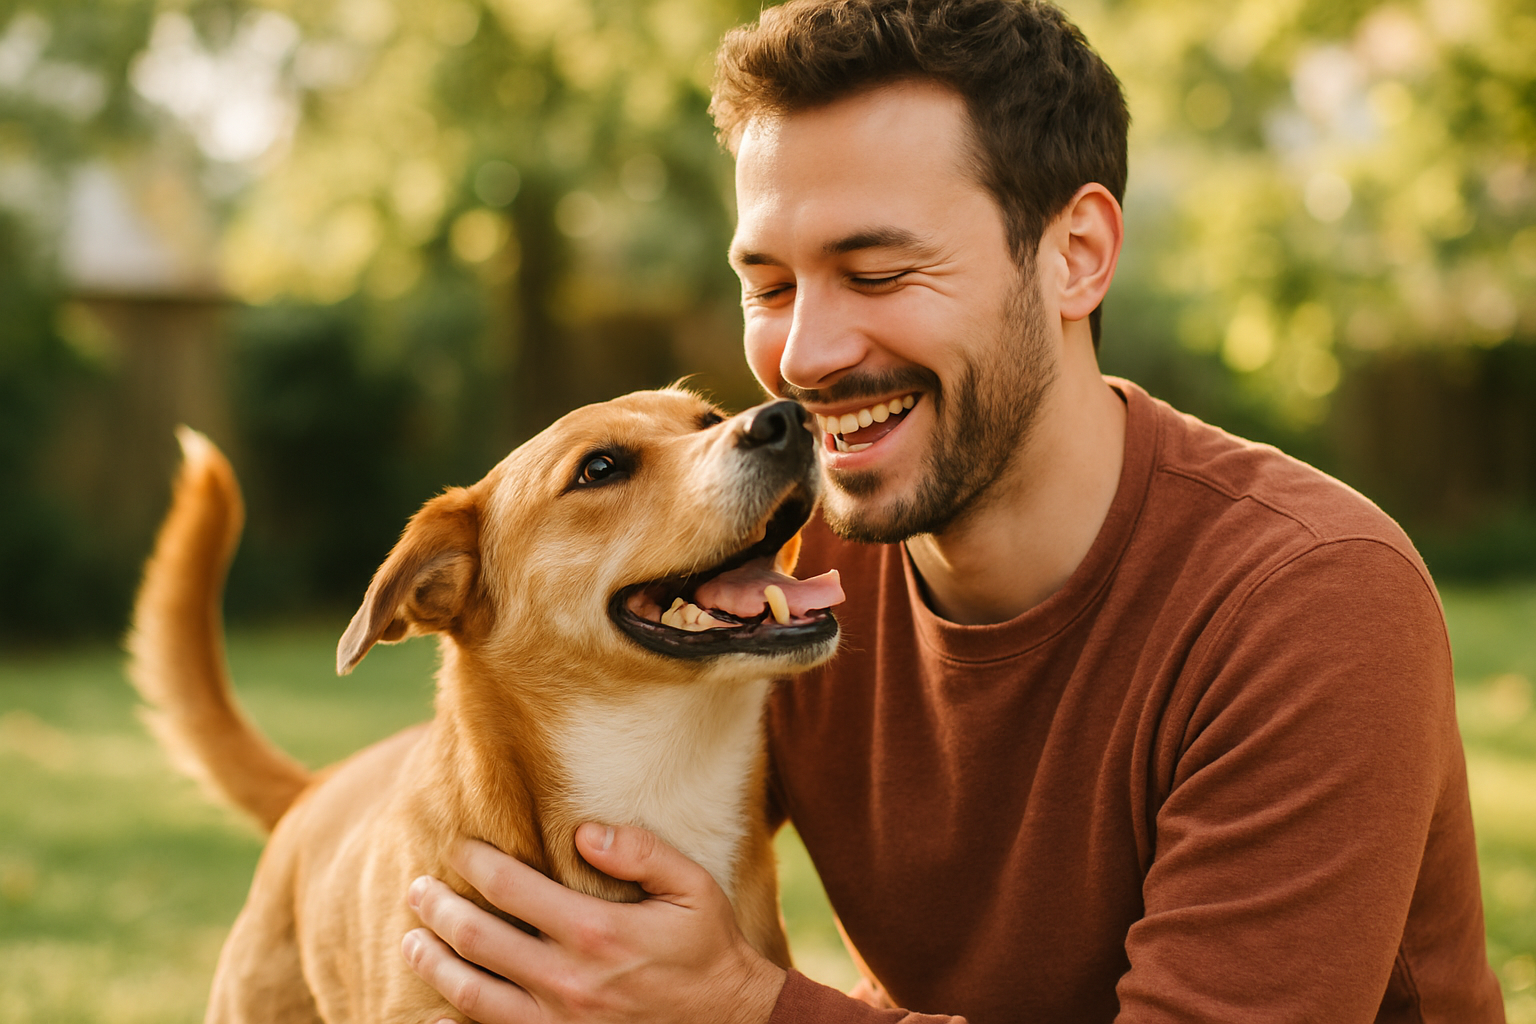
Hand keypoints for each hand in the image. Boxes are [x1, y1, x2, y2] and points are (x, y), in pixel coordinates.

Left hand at [401, 825, 786, 1023]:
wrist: (730, 1023)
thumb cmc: (708, 950)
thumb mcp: (692, 887)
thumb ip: (641, 852)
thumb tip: (583, 831)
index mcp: (594, 932)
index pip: (511, 887)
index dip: (475, 862)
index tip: (457, 846)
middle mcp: (566, 979)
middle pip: (476, 938)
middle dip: (437, 907)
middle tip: (417, 888)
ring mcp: (558, 1022)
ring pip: (470, 992)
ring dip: (432, 963)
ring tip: (411, 940)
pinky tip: (435, 1010)